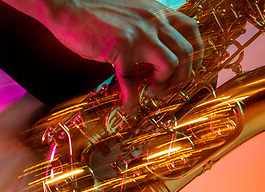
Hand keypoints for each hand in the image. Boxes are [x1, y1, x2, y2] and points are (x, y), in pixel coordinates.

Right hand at [43, 0, 202, 114]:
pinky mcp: (120, 47)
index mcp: (157, 11)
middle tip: (170, 86)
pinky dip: (132, 100)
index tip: (193, 68)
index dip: (197, 52)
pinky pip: (131, 81)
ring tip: (153, 92)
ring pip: (170, 64)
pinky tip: (129, 108)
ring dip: (164, 85)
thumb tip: (160, 48)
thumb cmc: (97, 13)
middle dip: (183, 75)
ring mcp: (138, 33)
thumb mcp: (132, 11)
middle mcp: (153, 20)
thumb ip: (149, 25)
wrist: (67, 6)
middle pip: (186, 52)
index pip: (191, 29)